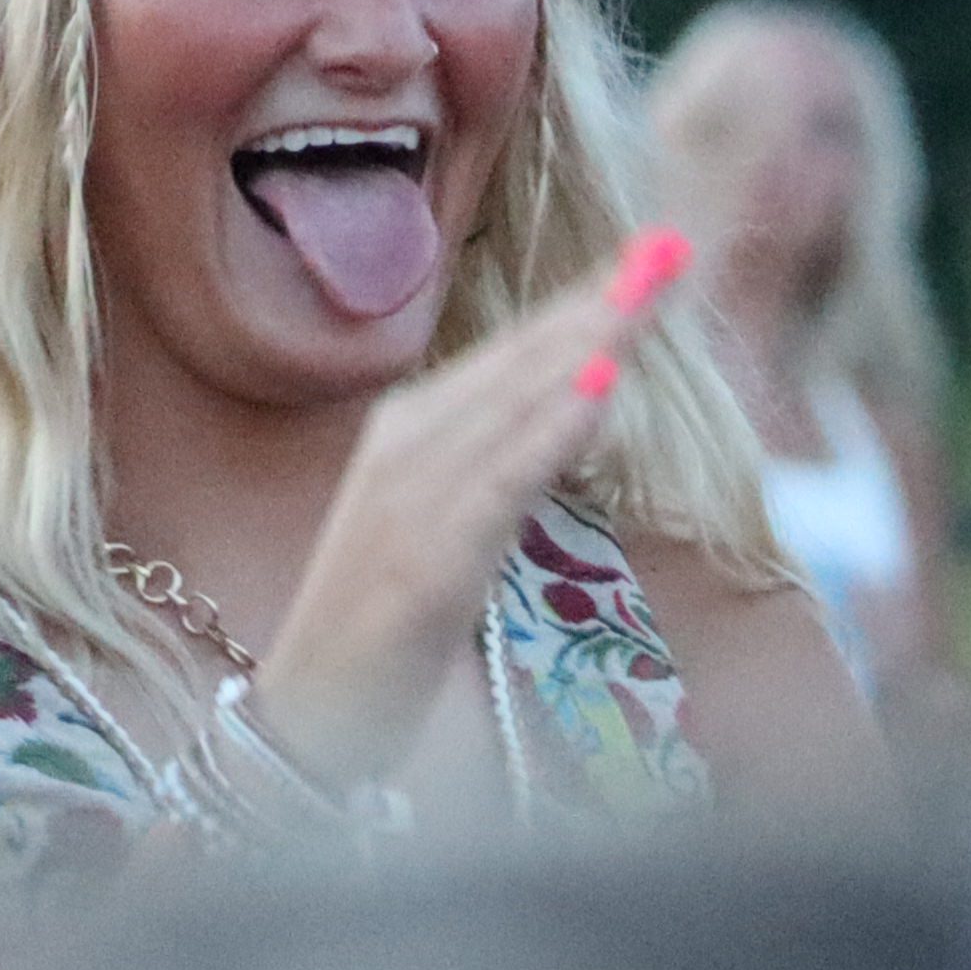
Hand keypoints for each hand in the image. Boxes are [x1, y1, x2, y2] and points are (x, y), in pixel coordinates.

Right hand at [249, 232, 692, 792]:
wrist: (302, 720)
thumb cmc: (373, 632)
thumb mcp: (437, 530)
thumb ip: (494, 468)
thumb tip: (572, 406)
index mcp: (406, 435)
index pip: (510, 354)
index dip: (582, 302)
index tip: (652, 256)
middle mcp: (403, 449)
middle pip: (517, 362)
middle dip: (597, 301)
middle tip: (668, 248)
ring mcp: (409, 502)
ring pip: (512, 405)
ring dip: (583, 342)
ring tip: (646, 290)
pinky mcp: (424, 562)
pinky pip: (499, 483)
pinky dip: (550, 431)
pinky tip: (599, 388)